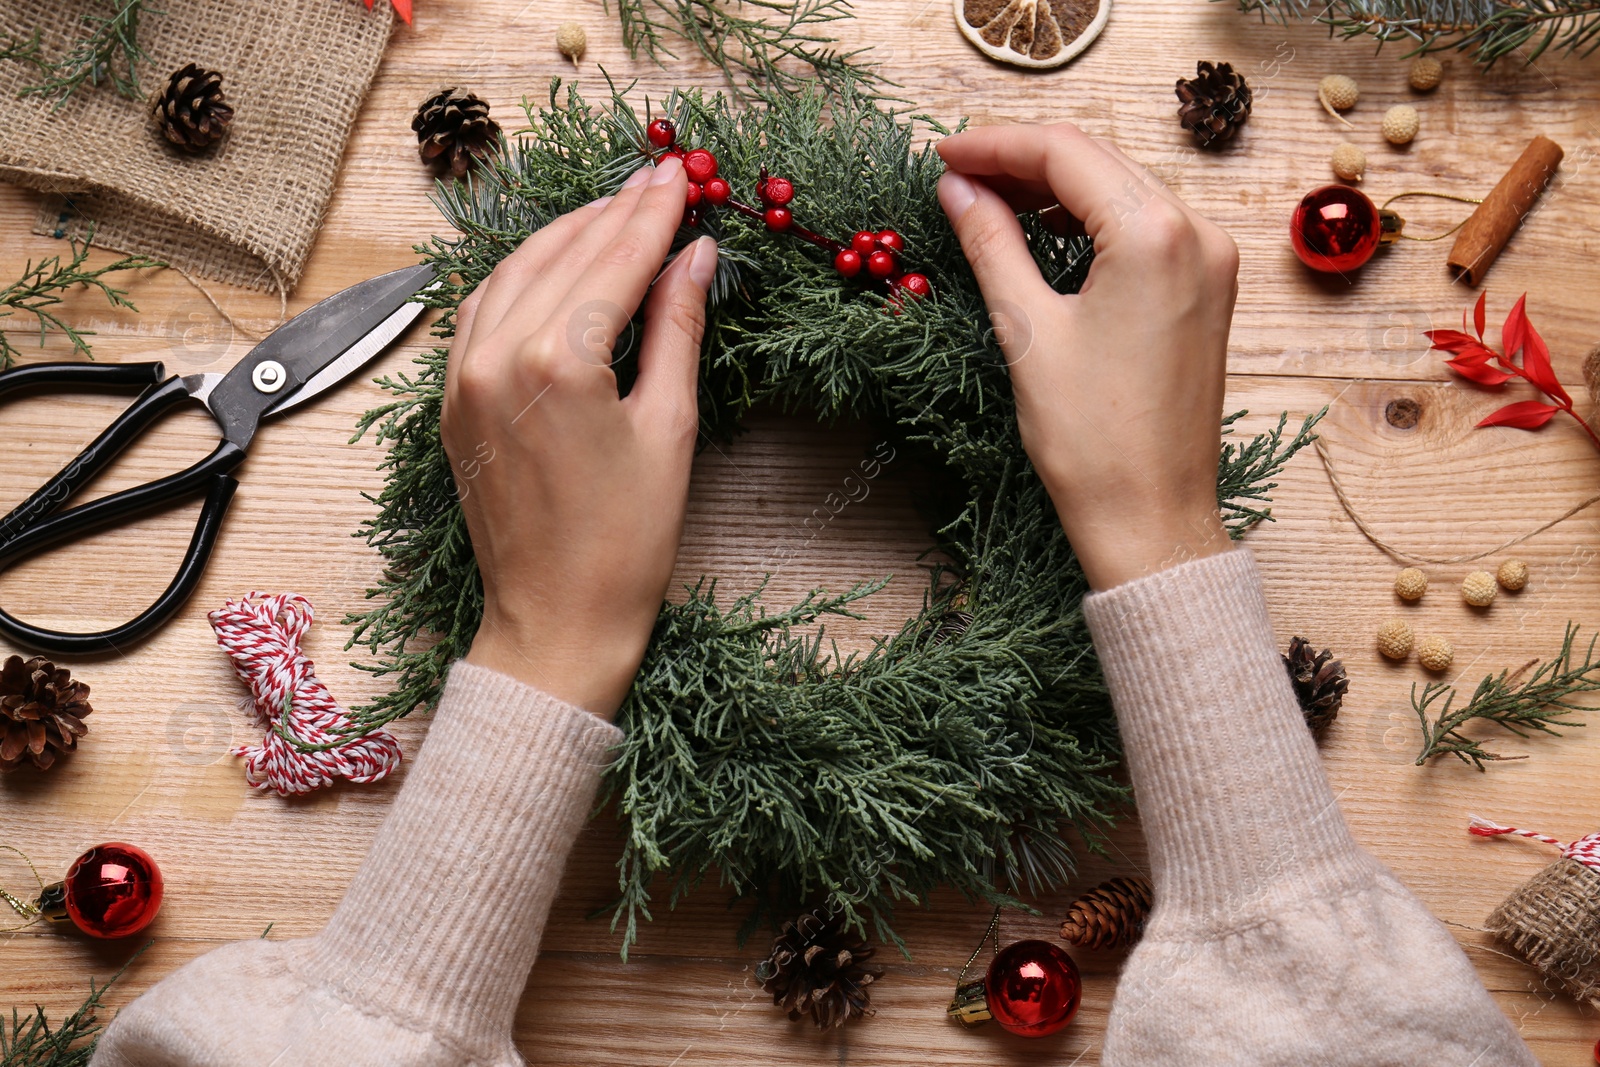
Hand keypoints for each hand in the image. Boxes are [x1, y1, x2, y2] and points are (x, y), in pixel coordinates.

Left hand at [441, 156, 716, 716]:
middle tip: (658, 179)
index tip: (681, 175)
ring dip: (566, 234)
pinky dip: (521, 275)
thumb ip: (677, 329)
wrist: (556, 622)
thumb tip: (696, 256)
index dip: (654, 214)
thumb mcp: (668, 428)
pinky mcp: (451, 400)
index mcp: (557, 362)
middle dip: (614, 212)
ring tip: (613, 208)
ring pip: (515, 272)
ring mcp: (463, 377)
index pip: (614, 261)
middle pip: (564, 255)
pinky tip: (553, 261)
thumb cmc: (625, 543)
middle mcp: (497, 356)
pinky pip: (481, 311)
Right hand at [936, 124, 1237, 589]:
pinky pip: (1145, 225)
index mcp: (1155, 235)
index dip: (995, 145)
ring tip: (988, 199)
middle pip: (1097, 161)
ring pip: (1122, 188)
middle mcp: (1198, 233)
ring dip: (1056, 187)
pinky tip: (1045, 228)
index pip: (1064, 152)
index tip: (941, 154)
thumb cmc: (1091, 441)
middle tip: (956, 173)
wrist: (1152, 518)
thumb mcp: (1028, 330)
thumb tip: (957, 188)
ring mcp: (1210, 260)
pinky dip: (1092, 218)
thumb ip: (992, 244)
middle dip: (1023, 161)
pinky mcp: (1208, 288)